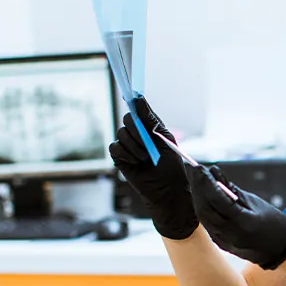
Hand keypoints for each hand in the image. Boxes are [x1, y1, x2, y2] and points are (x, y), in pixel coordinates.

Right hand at [108, 97, 197, 239]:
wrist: (167, 190)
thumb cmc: (171, 166)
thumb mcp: (165, 139)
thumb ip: (151, 120)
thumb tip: (138, 99)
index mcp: (150, 127)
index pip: (139, 109)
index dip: (135, 102)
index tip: (133, 96)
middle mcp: (137, 134)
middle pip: (128, 119)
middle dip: (138, 130)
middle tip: (148, 144)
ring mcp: (127, 145)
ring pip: (122, 134)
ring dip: (135, 146)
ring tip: (146, 159)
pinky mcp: (119, 158)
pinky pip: (115, 147)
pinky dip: (125, 153)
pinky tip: (135, 162)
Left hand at [187, 165, 285, 270]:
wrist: (281, 250)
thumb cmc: (273, 222)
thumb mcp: (255, 202)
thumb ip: (231, 189)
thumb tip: (214, 173)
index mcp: (243, 223)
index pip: (218, 200)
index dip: (206, 183)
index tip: (199, 168)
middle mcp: (231, 235)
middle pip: (205, 208)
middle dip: (198, 188)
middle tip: (193, 171)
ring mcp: (224, 242)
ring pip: (203, 217)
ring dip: (197, 197)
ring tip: (195, 180)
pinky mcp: (221, 244)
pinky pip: (207, 224)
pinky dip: (203, 208)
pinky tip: (201, 195)